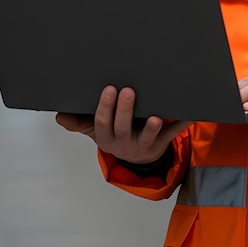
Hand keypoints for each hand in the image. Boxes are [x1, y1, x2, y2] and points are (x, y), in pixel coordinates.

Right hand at [55, 86, 191, 164]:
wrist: (136, 157)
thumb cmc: (113, 134)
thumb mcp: (94, 130)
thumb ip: (78, 122)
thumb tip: (59, 116)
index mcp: (105, 138)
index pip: (103, 122)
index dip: (105, 107)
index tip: (108, 89)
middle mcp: (123, 144)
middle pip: (123, 128)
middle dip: (125, 110)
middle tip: (128, 91)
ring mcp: (143, 146)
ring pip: (147, 137)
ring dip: (151, 127)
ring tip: (155, 117)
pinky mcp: (161, 144)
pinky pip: (171, 135)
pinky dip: (180, 124)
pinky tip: (188, 114)